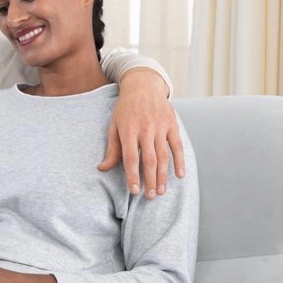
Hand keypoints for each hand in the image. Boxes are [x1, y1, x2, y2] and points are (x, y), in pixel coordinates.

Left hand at [99, 67, 184, 198]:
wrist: (143, 85)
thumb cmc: (125, 108)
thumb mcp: (114, 125)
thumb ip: (112, 148)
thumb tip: (102, 168)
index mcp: (128, 130)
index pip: (130, 158)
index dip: (132, 175)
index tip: (133, 191)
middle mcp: (145, 129)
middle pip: (149, 160)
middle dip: (149, 180)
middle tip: (150, 197)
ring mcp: (160, 127)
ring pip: (163, 155)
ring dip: (163, 175)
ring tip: (161, 191)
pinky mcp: (172, 124)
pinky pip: (177, 146)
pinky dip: (179, 161)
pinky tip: (179, 175)